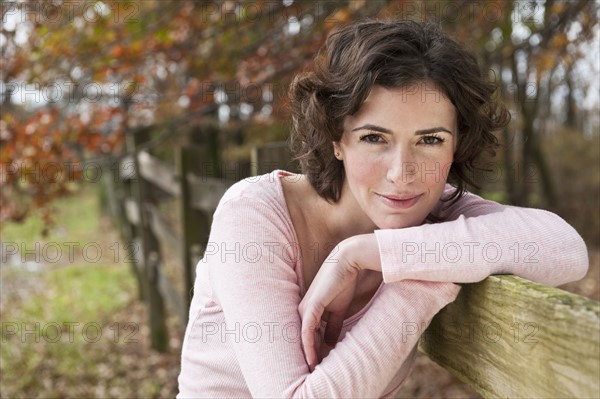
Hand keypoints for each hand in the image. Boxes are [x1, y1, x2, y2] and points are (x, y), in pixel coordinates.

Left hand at [298, 234, 380, 369]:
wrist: (347, 262)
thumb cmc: (343, 282)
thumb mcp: (339, 309)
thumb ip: (334, 325)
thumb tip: (332, 342)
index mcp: (310, 310)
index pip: (309, 335)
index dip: (313, 350)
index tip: (318, 365)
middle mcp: (304, 310)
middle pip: (303, 338)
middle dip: (308, 355)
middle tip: (313, 372)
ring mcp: (306, 308)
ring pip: (303, 337)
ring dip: (307, 355)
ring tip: (312, 371)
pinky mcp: (311, 307)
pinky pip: (307, 331)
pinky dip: (308, 346)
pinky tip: (311, 358)